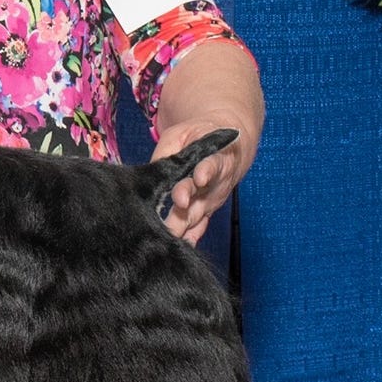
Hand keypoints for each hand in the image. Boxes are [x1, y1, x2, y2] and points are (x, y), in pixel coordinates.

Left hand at [151, 114, 250, 245]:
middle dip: (186, 207)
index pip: (210, 166)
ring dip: (184, 225)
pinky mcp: (207, 212)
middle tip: (174, 213)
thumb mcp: (180, 135)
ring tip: (171, 233)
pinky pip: (199, 227)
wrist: (228, 147)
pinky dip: (191, 237)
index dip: (205, 172)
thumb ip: (166, 152)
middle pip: (199, 198)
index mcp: (213, 160)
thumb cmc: (198, 137)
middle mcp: (214, 184)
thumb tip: (152, 171)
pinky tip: (182, 245)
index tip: (199, 177)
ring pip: (197, 216)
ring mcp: (211, 201)